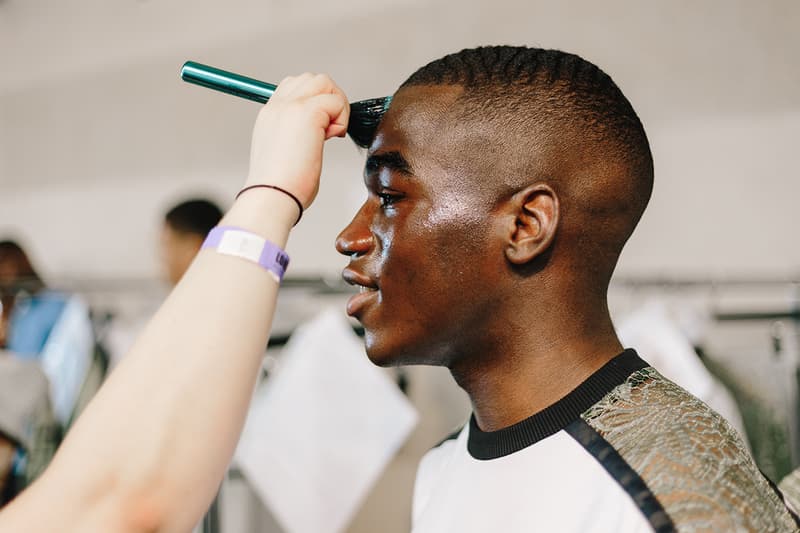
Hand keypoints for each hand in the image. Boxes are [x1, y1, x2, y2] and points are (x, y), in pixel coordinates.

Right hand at [246, 73, 349, 208]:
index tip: (320, 132)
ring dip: (336, 105)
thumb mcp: (286, 153)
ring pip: (325, 82)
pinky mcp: (307, 113)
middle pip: (313, 79)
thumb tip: (324, 131)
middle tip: (329, 131)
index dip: (316, 103)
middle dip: (330, 100)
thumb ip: (298, 135)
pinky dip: (341, 119)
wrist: (272, 196)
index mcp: (270, 114)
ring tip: (330, 133)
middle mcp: (277, 106)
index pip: (296, 87)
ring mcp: (290, 106)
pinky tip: (331, 139)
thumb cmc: (281, 188)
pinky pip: (336, 101)